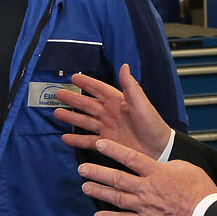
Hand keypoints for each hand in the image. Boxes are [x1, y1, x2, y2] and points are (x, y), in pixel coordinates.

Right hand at [54, 64, 170, 156]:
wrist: (159, 149)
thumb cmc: (154, 125)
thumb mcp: (142, 104)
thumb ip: (131, 87)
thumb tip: (124, 66)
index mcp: (118, 102)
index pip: (99, 89)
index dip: (87, 83)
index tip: (74, 77)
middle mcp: (110, 114)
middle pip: (87, 104)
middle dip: (73, 99)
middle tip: (58, 94)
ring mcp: (107, 129)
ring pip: (84, 121)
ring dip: (71, 118)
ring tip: (57, 113)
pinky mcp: (106, 143)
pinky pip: (88, 140)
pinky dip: (76, 140)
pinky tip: (65, 138)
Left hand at [78, 139, 216, 215]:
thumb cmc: (201, 192)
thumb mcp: (186, 169)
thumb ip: (168, 165)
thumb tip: (159, 165)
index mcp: (157, 172)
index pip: (130, 157)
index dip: (113, 150)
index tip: (99, 144)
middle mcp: (147, 189)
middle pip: (117, 178)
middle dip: (97, 172)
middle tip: (82, 168)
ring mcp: (145, 207)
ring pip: (116, 198)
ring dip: (99, 192)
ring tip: (85, 187)